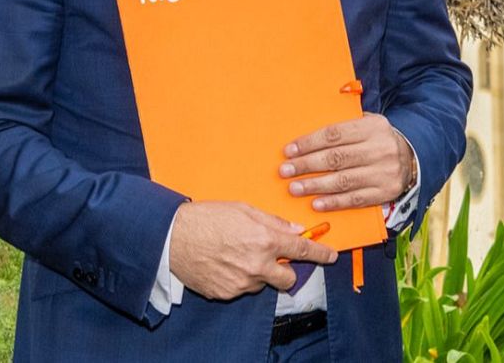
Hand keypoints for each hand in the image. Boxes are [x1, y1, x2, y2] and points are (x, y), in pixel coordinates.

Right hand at [168, 201, 337, 299]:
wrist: (172, 237)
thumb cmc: (207, 218)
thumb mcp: (244, 210)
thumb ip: (273, 222)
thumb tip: (295, 230)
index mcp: (265, 240)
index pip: (303, 250)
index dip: (321, 254)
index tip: (331, 256)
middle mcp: (257, 265)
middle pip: (287, 279)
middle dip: (285, 271)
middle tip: (273, 259)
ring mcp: (241, 283)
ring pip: (262, 284)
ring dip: (258, 274)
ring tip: (236, 255)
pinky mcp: (226, 293)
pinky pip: (241, 289)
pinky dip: (238, 279)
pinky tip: (224, 264)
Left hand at [281, 113, 415, 211]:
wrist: (413, 158)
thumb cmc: (378, 139)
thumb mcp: (367, 123)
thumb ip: (344, 127)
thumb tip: (307, 137)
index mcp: (372, 127)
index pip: (335, 134)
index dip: (309, 143)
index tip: (289, 151)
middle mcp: (380, 149)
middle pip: (336, 158)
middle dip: (306, 165)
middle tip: (285, 171)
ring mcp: (384, 172)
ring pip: (343, 180)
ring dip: (315, 185)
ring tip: (294, 188)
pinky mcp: (385, 192)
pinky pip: (355, 199)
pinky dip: (334, 202)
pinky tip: (316, 203)